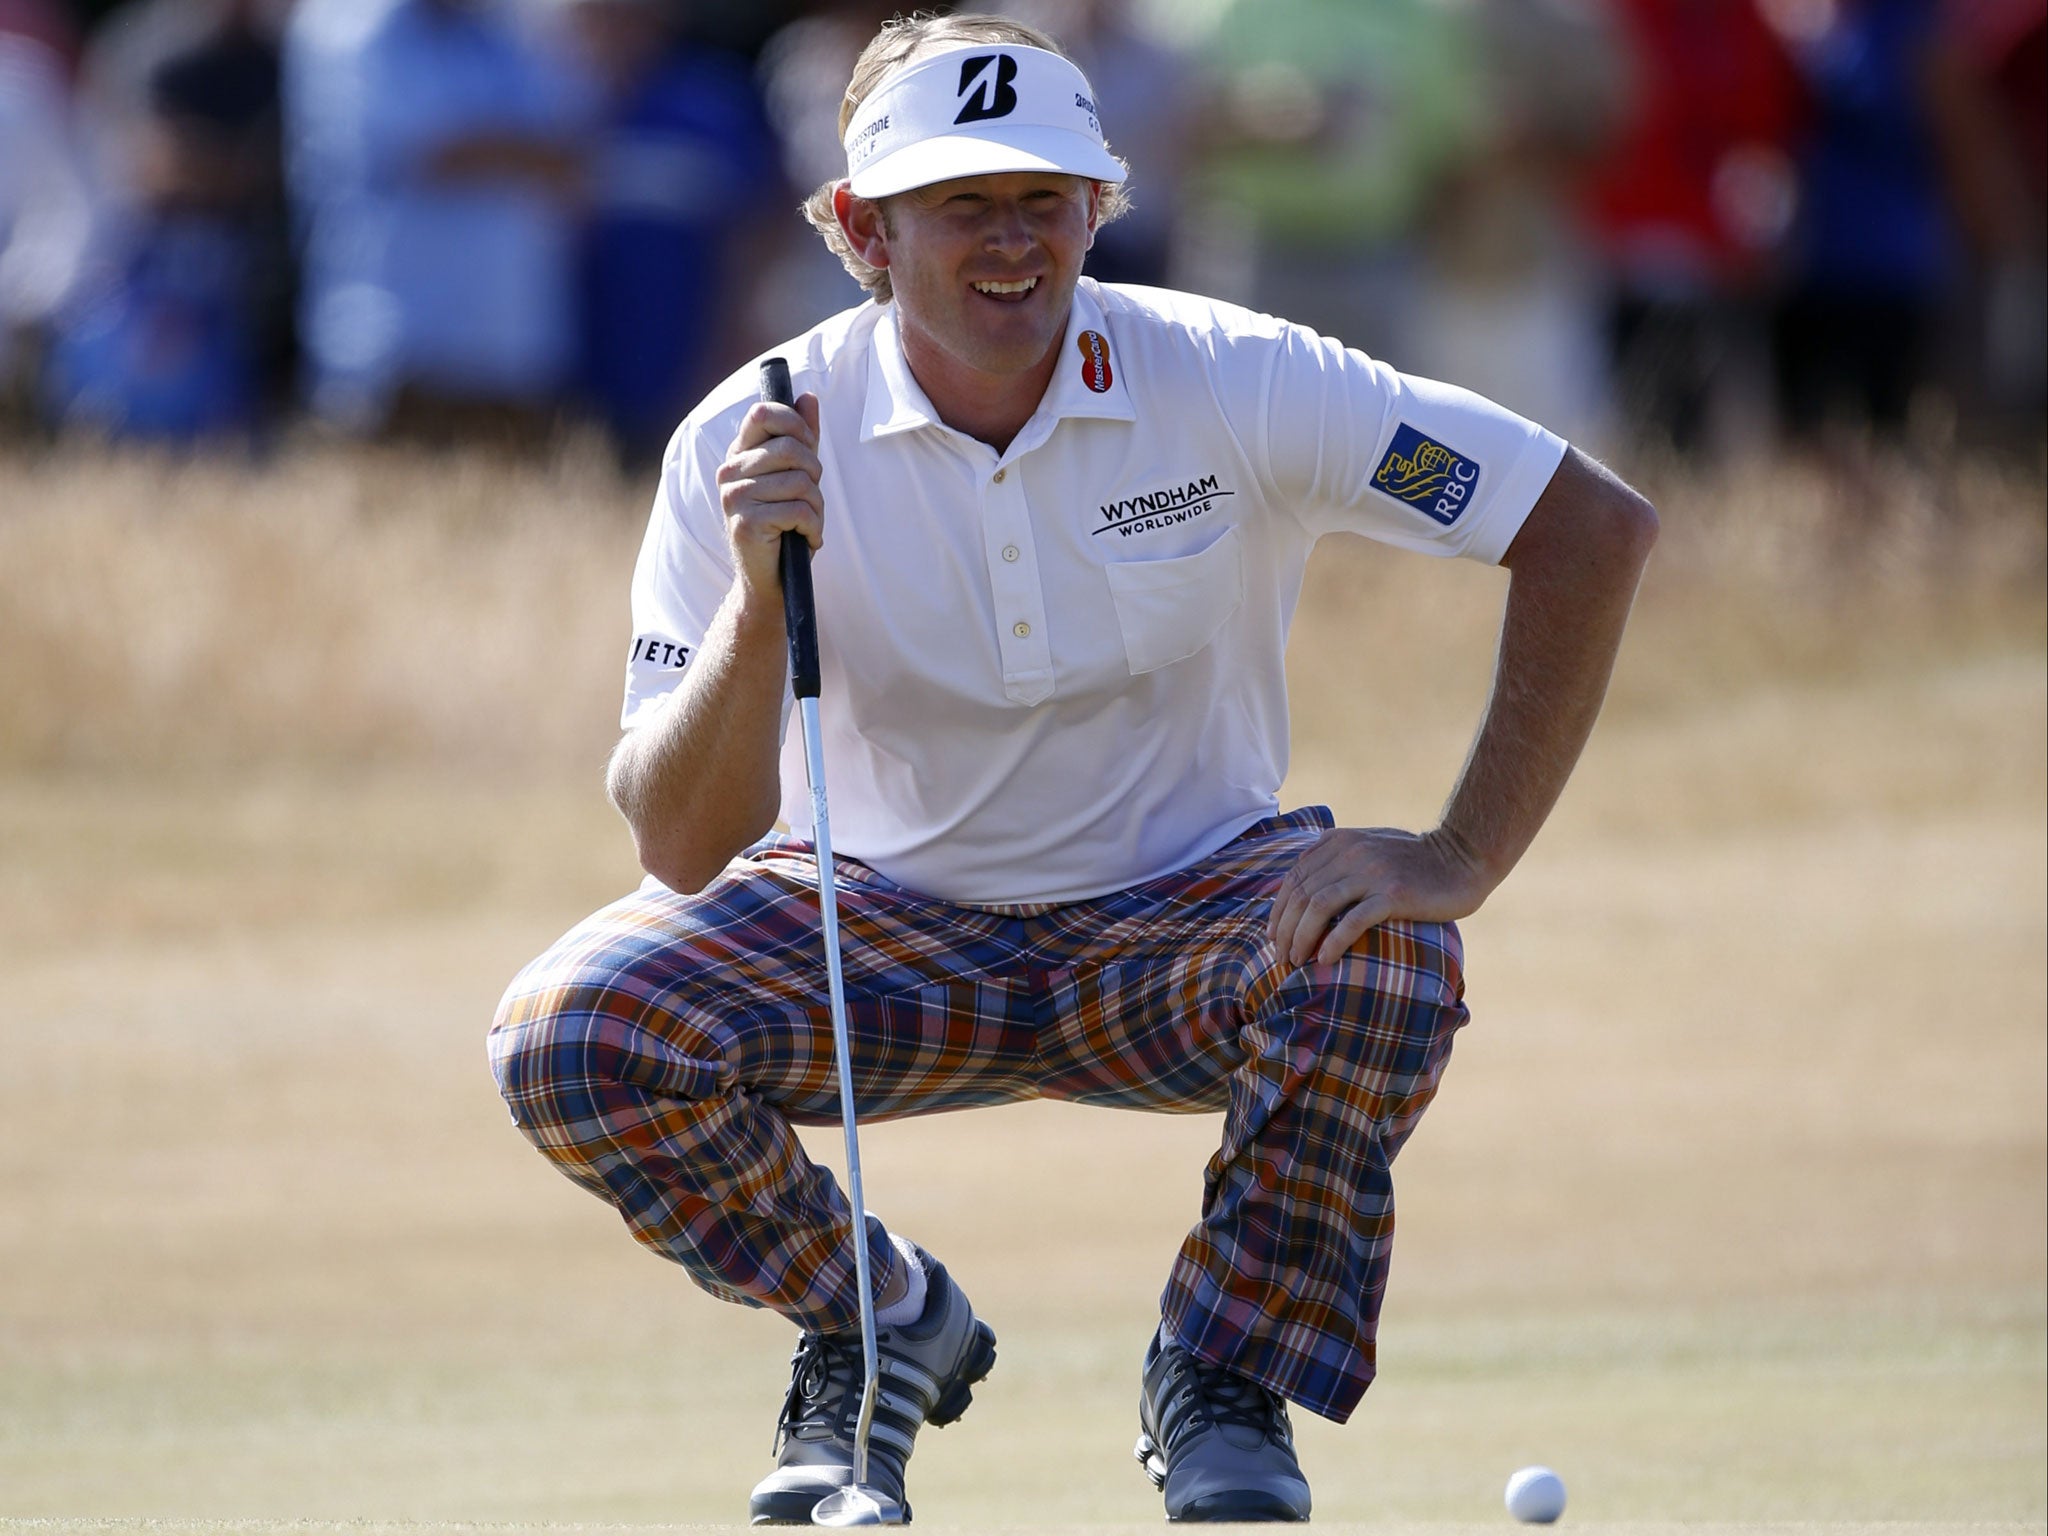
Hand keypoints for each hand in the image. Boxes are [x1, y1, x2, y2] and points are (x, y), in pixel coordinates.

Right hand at [715, 392, 823, 599]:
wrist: (770, 580)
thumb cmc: (784, 525)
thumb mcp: (796, 476)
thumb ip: (801, 437)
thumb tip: (808, 397)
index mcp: (739, 454)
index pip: (763, 413)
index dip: (796, 425)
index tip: (808, 447)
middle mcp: (729, 471)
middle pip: (791, 449)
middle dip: (814, 475)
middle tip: (810, 499)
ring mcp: (734, 497)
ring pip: (800, 482)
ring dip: (816, 507)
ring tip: (806, 524)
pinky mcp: (745, 523)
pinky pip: (799, 512)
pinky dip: (814, 528)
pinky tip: (805, 539)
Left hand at [1266, 826, 1492, 968]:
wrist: (1463, 858)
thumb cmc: (1415, 861)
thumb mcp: (1369, 848)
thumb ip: (1338, 860)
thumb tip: (1303, 893)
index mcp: (1339, 841)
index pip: (1294, 877)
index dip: (1278, 910)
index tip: (1273, 938)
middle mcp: (1351, 852)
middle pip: (1302, 894)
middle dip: (1285, 930)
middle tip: (1282, 958)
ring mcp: (1372, 872)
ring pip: (1319, 906)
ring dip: (1301, 938)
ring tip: (1297, 962)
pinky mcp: (1394, 894)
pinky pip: (1352, 920)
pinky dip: (1333, 941)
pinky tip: (1325, 960)